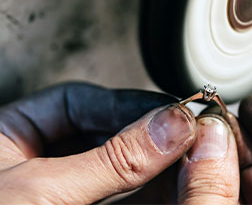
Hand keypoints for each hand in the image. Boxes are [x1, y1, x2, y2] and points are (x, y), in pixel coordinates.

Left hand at [0, 82, 197, 203]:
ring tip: (188, 161)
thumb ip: (111, 160)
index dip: (128, 103)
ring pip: (120, 166)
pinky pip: (123, 196)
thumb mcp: (42, 193)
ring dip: (156, 165)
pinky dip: (150, 193)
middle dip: (148, 136)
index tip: (170, 110)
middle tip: (186, 135)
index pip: (79, 102)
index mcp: (12, 134)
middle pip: (106, 132)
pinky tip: (174, 187)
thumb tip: (169, 125)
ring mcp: (65, 187)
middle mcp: (41, 158)